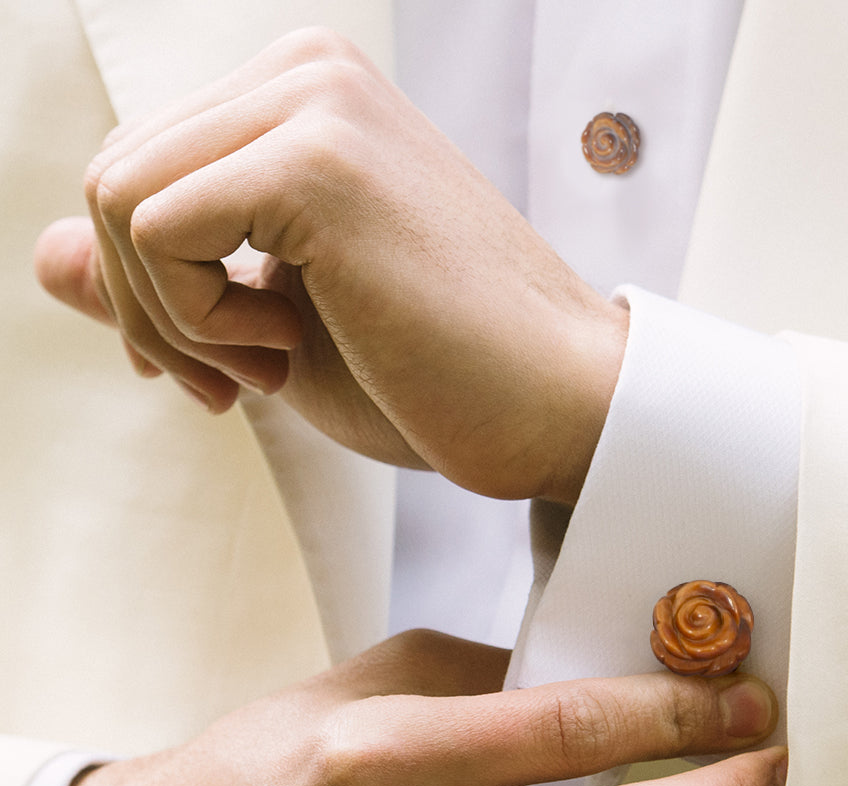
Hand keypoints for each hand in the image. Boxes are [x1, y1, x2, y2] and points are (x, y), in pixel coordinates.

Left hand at [34, 28, 627, 503]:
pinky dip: (197, 319)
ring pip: (116, 199)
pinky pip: (157, 230)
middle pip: (111, 176)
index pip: (142, 170)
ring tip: (274, 365)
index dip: (148, 288)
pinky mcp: (318, 160)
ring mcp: (316, 104)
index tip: (214, 367)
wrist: (556, 410)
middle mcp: (309, 73)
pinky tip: (286, 348)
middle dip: (149, 309)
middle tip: (236, 383)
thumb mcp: (274, 330)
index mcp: (308, 100)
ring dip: (173, 319)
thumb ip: (160, 280)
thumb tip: (43, 255)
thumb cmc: (439, 378)